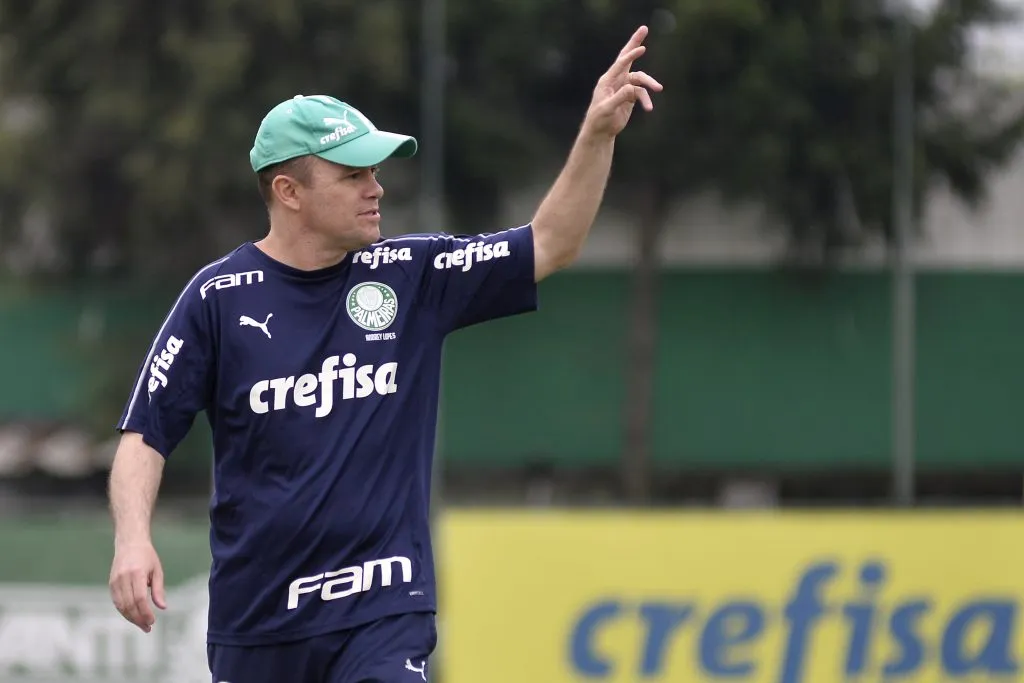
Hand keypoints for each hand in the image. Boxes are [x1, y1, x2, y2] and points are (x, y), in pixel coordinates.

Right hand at [109, 541, 166, 632]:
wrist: (130, 543)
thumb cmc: (147, 556)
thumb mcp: (157, 570)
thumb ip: (158, 589)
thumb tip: (162, 607)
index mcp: (137, 573)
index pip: (139, 598)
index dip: (145, 612)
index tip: (152, 621)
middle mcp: (123, 578)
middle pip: (129, 605)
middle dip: (138, 619)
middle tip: (148, 627)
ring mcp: (115, 581)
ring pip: (121, 606)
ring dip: (131, 618)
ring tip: (142, 625)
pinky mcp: (111, 584)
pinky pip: (116, 602)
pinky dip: (124, 612)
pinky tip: (133, 616)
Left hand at [581, 25, 663, 139]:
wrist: (601, 132)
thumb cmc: (599, 120)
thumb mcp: (607, 109)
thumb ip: (619, 97)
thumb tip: (632, 88)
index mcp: (607, 80)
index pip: (621, 64)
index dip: (631, 55)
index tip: (642, 49)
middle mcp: (616, 80)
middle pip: (628, 58)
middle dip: (635, 43)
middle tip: (644, 28)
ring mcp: (624, 87)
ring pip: (640, 80)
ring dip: (649, 84)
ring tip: (659, 89)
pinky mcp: (630, 96)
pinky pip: (642, 93)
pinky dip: (647, 99)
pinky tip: (649, 108)